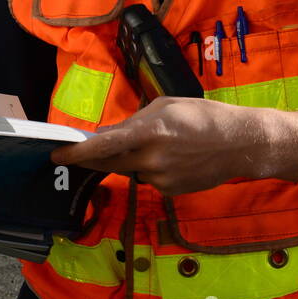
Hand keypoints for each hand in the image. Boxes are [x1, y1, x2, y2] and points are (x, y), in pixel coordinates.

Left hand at [49, 96, 278, 196]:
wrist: (241, 144)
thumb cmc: (203, 116)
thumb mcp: (166, 107)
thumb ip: (133, 122)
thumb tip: (106, 135)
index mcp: (150, 132)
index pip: (103, 145)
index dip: (77, 152)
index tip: (56, 155)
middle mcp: (152, 158)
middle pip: (110, 162)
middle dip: (96, 156)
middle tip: (87, 150)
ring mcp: (161, 179)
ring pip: (131, 170)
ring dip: (133, 158)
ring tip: (163, 144)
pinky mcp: (169, 192)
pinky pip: (149, 179)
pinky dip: (152, 168)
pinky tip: (175, 159)